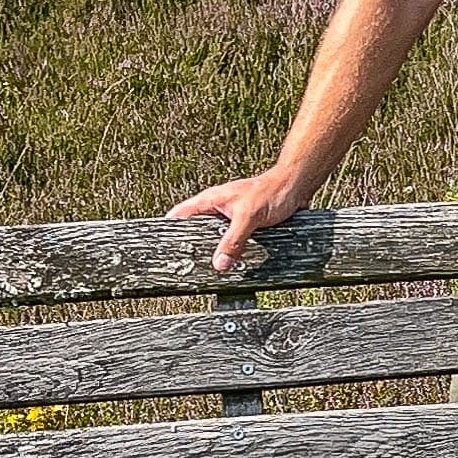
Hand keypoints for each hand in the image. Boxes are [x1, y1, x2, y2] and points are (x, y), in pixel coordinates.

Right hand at [166, 168, 305, 275]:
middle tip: (185, 266)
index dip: (168, 230)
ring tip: (208, 270)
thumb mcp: (248, 217)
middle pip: (196, 231)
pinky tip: (232, 264)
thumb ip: (233, 241)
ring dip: (215, 252)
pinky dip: (232, 253)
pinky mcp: (246, 227)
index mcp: (211, 200)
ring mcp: (231, 219)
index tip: (160, 248)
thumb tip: (219, 263)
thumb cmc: (272, 191)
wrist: (297, 187)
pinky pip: (233, 243)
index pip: (180, 215)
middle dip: (192, 247)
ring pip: (216, 239)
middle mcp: (218, 210)